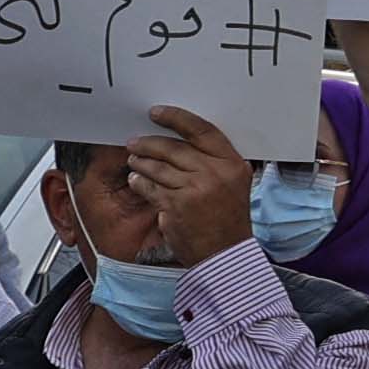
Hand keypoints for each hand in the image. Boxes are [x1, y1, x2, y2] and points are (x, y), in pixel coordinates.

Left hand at [133, 106, 256, 266]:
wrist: (225, 255)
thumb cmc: (228, 219)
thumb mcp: (235, 184)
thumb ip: (215, 162)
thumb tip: (184, 140)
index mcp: (232, 164)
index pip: (202, 130)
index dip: (176, 118)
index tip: (156, 113)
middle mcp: (214, 173)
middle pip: (174, 147)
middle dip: (149, 143)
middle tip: (134, 142)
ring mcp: (194, 189)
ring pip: (158, 167)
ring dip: (141, 162)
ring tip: (133, 160)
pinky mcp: (176, 205)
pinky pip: (150, 187)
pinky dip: (140, 182)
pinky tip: (136, 180)